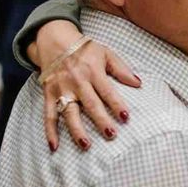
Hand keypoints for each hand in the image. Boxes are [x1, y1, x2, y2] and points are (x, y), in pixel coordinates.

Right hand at [34, 21, 140, 151]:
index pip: (107, 91)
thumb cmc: (85, 49)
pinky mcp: (48, 94)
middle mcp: (77, 81)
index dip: (117, 104)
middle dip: (100, 120)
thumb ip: (122, 69)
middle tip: (111, 135)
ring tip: (86, 145)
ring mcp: (61, 89)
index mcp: (93, 71)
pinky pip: (48, 115)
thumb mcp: (106, 53)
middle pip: (90, 104)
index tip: (126, 117)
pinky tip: (54, 146)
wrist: (55, 40)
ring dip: (76, 130)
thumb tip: (139, 84)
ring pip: (68, 113)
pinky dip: (50, 131)